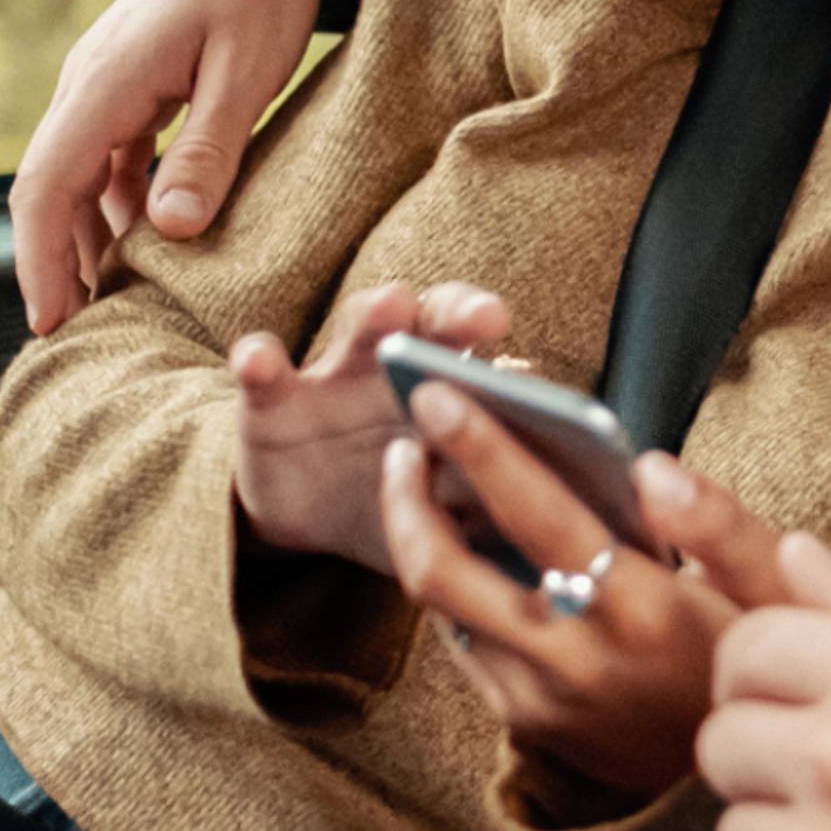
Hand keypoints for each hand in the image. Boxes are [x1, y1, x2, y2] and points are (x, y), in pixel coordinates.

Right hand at [10, 0, 345, 332]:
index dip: (39, 260)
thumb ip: (209, 150)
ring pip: (79, 172)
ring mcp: (109, 75)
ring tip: (115, 302)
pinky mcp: (136, 76)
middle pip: (49, 186)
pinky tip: (150, 240)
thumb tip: (168, 232)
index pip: (45, 186)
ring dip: (88, 235)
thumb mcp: (249, 69)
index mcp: (106, 77)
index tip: (50, 322)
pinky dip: (119, 201)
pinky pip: (110, 152)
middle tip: (81, 332)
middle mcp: (91, 77)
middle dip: (55, 261)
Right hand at [230, 282, 510, 575]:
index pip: (493, 362)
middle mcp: (405, 368)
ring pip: (358, 327)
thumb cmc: (405, 497)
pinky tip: (260, 359)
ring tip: (393, 307)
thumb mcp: (450, 506)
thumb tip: (569, 522)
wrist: (312, 511)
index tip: (529, 379)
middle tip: (487, 316)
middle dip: (460, 311)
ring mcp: (336, 376)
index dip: (518, 376)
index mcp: (456, 391)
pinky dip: (260, 360)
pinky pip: (264, 372)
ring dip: (376, 313)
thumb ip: (496, 498)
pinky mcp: (272, 401)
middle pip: (436, 322)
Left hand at [380, 406, 794, 801]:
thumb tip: (652, 466)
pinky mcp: (526, 725)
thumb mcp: (770, 589)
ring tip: (424, 482)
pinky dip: (456, 590)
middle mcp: (579, 660)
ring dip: (421, 540)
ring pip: (442, 612)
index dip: (482, 451)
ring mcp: (542, 700)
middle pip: (447, 575)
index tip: (438, 395)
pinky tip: (468, 550)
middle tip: (403, 440)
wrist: (738, 777)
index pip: (541, 518)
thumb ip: (718, 522)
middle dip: (407, 497)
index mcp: (644, 611)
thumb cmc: (758, 662)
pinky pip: (465, 646)